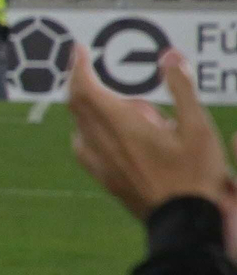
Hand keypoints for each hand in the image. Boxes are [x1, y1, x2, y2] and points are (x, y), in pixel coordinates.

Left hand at [69, 46, 236, 226]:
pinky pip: (84, 146)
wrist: (184, 223)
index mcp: (120, 125)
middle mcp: (101, 142)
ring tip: (126, 108)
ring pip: (81, 124)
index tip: (79, 51)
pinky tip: (111, 134)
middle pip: (78, 103)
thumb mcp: (197, 127)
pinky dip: (90, 130)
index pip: (84, 88)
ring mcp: (99, 162)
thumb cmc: (194, 176)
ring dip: (91, 107)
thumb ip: (181, 87)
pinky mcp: (102, 177)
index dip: (78, 67)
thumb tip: (168, 56)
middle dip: (82, 82)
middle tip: (96, 69)